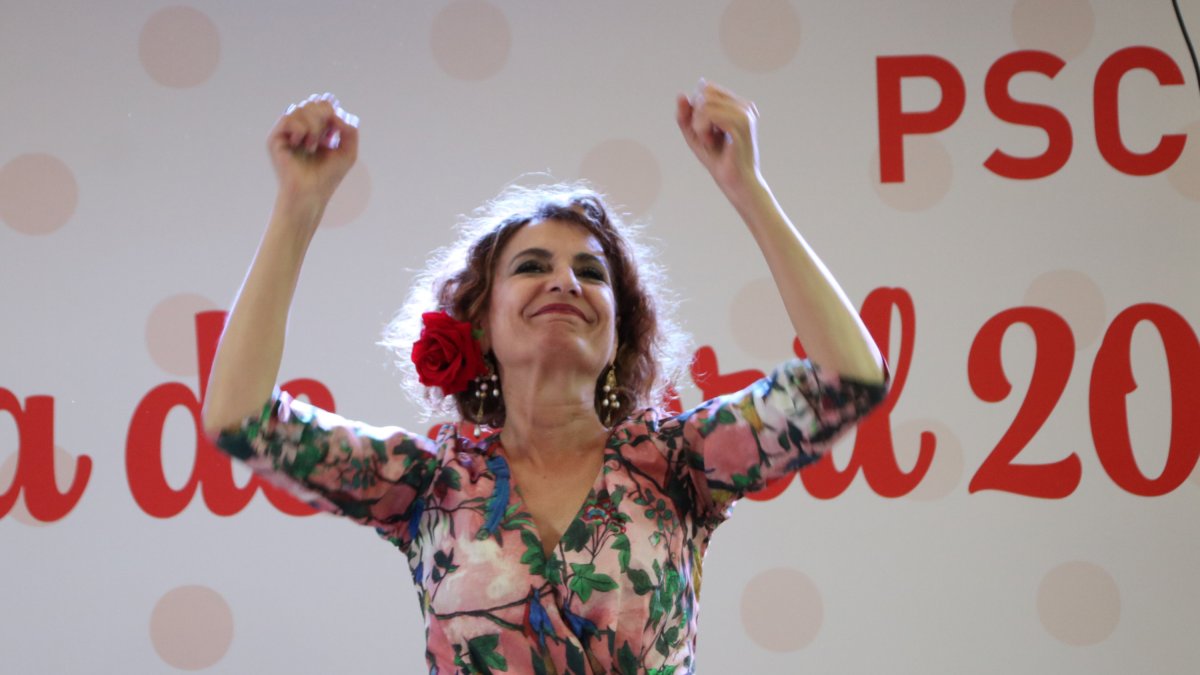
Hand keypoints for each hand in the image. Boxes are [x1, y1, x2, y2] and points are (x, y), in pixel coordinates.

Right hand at [268, 93, 359, 209]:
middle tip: (325, 138)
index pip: (323, 103)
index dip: (331, 110)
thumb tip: (334, 112)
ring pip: (301, 108)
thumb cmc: (328, 176)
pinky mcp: (275, 138)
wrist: (311, 193)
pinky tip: (303, 144)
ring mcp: (287, 132)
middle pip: (314, 102)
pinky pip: (288, 117)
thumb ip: (349, 129)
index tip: (334, 130)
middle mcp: (301, 128)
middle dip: (324, 117)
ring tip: (313, 145)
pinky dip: (301, 129)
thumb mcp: (348, 151)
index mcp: (317, 129)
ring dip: (314, 125)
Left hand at [675, 80, 762, 200]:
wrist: (736, 183)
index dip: (696, 107)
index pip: (708, 88)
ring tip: (708, 140)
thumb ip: (686, 115)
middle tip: (706, 136)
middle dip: (696, 115)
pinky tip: (709, 142)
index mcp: (739, 106)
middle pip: (705, 93)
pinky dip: (701, 129)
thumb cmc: (718, 160)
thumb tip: (681, 94)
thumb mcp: (695, 134)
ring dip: (698, 124)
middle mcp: (745, 106)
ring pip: (705, 102)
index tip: (705, 128)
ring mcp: (745, 114)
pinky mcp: (740, 124)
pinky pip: (708, 113)